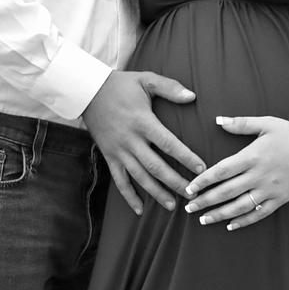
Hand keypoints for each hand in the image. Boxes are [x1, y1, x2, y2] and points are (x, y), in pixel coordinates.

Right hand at [83, 71, 205, 214]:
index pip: (168, 144)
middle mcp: (130, 140)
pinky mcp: (109, 156)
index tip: (201, 169)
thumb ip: (170, 88)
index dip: (186, 157)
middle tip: (193, 194)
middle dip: (175, 182)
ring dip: (156, 193)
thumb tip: (192, 96)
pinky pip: (119, 180)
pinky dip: (129, 196)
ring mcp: (118, 151)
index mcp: (142, 122)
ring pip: (139, 177)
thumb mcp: (145, 79)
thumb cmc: (120, 85)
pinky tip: (140, 209)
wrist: (87, 91)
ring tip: (173, 205)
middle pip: (156, 167)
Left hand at [184, 116, 288, 231]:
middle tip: (189, 208)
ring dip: (219, 214)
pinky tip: (230, 226)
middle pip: (226, 192)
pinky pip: (259, 213)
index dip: (203, 180)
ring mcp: (269, 190)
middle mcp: (258, 175)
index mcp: (252, 156)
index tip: (190, 188)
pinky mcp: (280, 199)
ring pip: (239, 206)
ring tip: (203, 219)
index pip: (221, 171)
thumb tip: (218, 120)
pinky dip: (244, 221)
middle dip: (205, 201)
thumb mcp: (266, 123)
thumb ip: (241, 123)